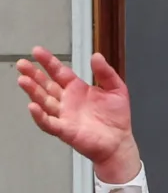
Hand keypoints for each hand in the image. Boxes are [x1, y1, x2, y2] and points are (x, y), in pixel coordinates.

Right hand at [16, 46, 139, 181]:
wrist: (120, 142)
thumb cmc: (116, 118)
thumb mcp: (117, 90)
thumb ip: (106, 73)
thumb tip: (97, 56)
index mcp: (77, 89)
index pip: (59, 72)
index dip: (48, 62)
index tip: (37, 51)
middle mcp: (67, 101)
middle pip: (46, 85)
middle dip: (34, 74)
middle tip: (23, 64)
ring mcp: (64, 115)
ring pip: (44, 101)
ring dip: (33, 91)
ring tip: (23, 80)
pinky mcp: (65, 130)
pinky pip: (49, 123)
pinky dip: (40, 116)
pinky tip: (33, 107)